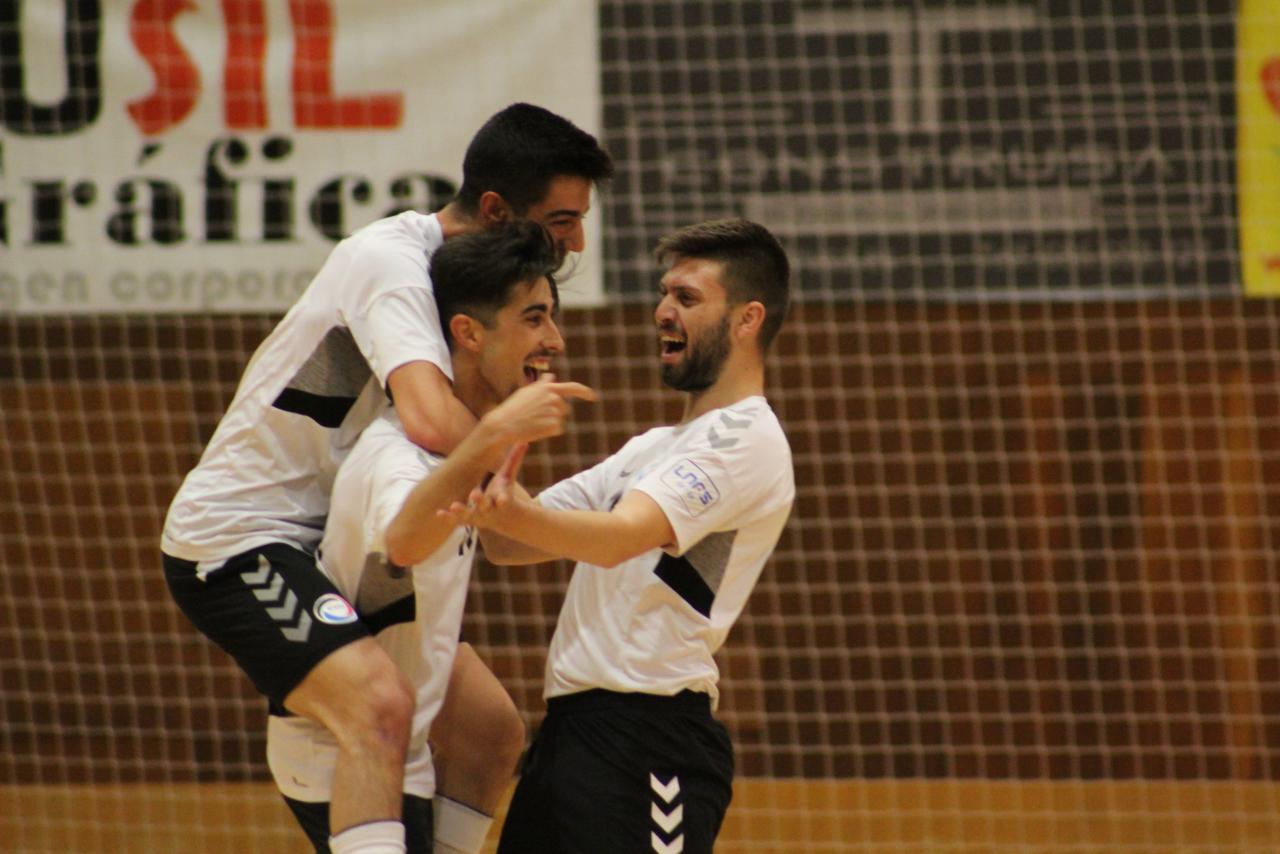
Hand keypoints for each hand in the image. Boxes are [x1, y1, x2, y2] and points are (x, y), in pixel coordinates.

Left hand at [439, 442, 526, 527]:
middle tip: (475, 495)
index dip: (503, 499)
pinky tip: (438, 513)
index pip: (503, 498)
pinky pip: (456, 520)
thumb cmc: (503, 490)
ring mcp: (478, 515)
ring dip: (461, 510)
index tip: (502, 500)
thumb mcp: (509, 476)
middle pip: (485, 505)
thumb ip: (514, 459)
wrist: (500, 517)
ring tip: (454, 506)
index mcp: (500, 498)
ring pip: (469, 514)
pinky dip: (448, 517)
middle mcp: (490, 508)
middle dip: (480, 501)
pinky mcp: (467, 520)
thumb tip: (524, 441)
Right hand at [480, 373, 596, 449]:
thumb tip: (551, 376)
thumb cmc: (513, 408)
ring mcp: (555, 412)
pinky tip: (536, 429)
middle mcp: (554, 398)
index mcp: (548, 388)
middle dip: (554, 413)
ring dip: (549, 422)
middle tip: (535, 416)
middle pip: (564, 408)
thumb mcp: (527, 391)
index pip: (572, 387)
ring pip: (559, 419)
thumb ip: (542, 385)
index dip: (584, 392)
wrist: (504, 425)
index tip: (593, 397)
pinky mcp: (554, 426)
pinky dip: (548, 431)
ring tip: (533, 422)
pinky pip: (557, 429)